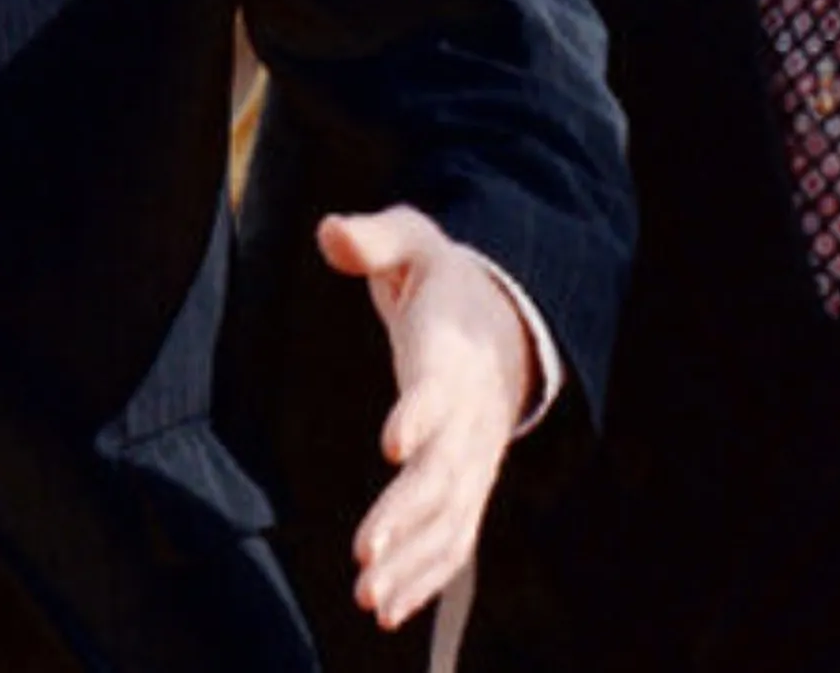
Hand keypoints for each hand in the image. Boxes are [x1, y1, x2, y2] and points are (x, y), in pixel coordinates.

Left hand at [319, 206, 534, 631]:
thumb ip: (374, 239)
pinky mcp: (467, 488)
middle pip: (444, 471)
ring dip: (411, 561)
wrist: (508, 326)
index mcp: (455, 354)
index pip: (439, 387)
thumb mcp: (414, 243)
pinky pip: (452, 541)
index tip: (394, 442)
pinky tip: (387, 608)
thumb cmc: (445, 283)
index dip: (419, 414)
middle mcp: (470, 416)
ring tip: (369, 595)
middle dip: (406, 513)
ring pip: (449, 518)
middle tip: (366, 549)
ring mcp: (473, 459)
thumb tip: (330, 232)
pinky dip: (426, 578)